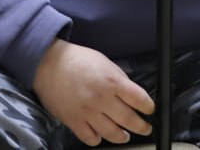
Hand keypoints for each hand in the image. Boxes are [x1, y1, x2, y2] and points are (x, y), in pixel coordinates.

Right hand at [32, 40, 153, 145]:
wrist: (49, 65)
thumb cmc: (78, 60)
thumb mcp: (106, 63)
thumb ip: (119, 79)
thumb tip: (131, 94)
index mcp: (112, 81)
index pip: (139, 99)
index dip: (149, 107)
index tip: (150, 109)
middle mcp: (101, 99)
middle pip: (129, 119)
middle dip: (142, 126)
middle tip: (146, 128)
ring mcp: (87, 112)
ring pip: (111, 133)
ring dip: (122, 137)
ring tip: (126, 135)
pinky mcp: (73, 121)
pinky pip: (90, 138)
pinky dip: (98, 140)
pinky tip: (101, 136)